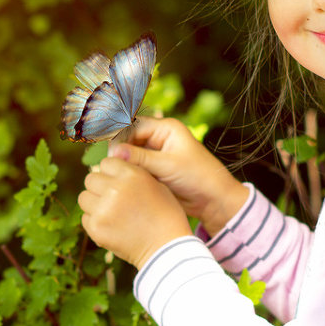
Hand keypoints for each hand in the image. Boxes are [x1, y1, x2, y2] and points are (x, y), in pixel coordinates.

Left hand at [78, 156, 191, 268]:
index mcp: (131, 175)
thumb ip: (133, 173)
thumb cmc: (166, 215)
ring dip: (94, 203)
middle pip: (90, 179)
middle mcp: (114, 189)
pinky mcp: (96, 228)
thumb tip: (111, 169)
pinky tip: (111, 226)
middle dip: (99, 187)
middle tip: (111, 198)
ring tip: (110, 212)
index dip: (111, 172)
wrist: (166, 248)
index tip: (117, 182)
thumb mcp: (156, 185)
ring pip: (84, 198)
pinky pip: (85, 218)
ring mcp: (103, 209)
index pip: (106, 163)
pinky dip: (95, 221)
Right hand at [110, 117, 249, 236]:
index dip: (120, 138)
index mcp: (167, 128)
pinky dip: (129, 171)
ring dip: (123, 162)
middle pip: (130, 138)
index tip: (112, 155)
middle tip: (111, 167)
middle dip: (120, 151)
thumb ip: (140, 158)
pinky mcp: (155, 167)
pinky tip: (123, 180)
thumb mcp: (168, 166)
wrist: (213, 200)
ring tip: (116, 175)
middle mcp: (160, 137)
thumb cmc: (197, 177)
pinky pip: (136, 165)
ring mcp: (157, 152)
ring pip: (130, 153)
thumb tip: (113, 152)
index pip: (134, 125)